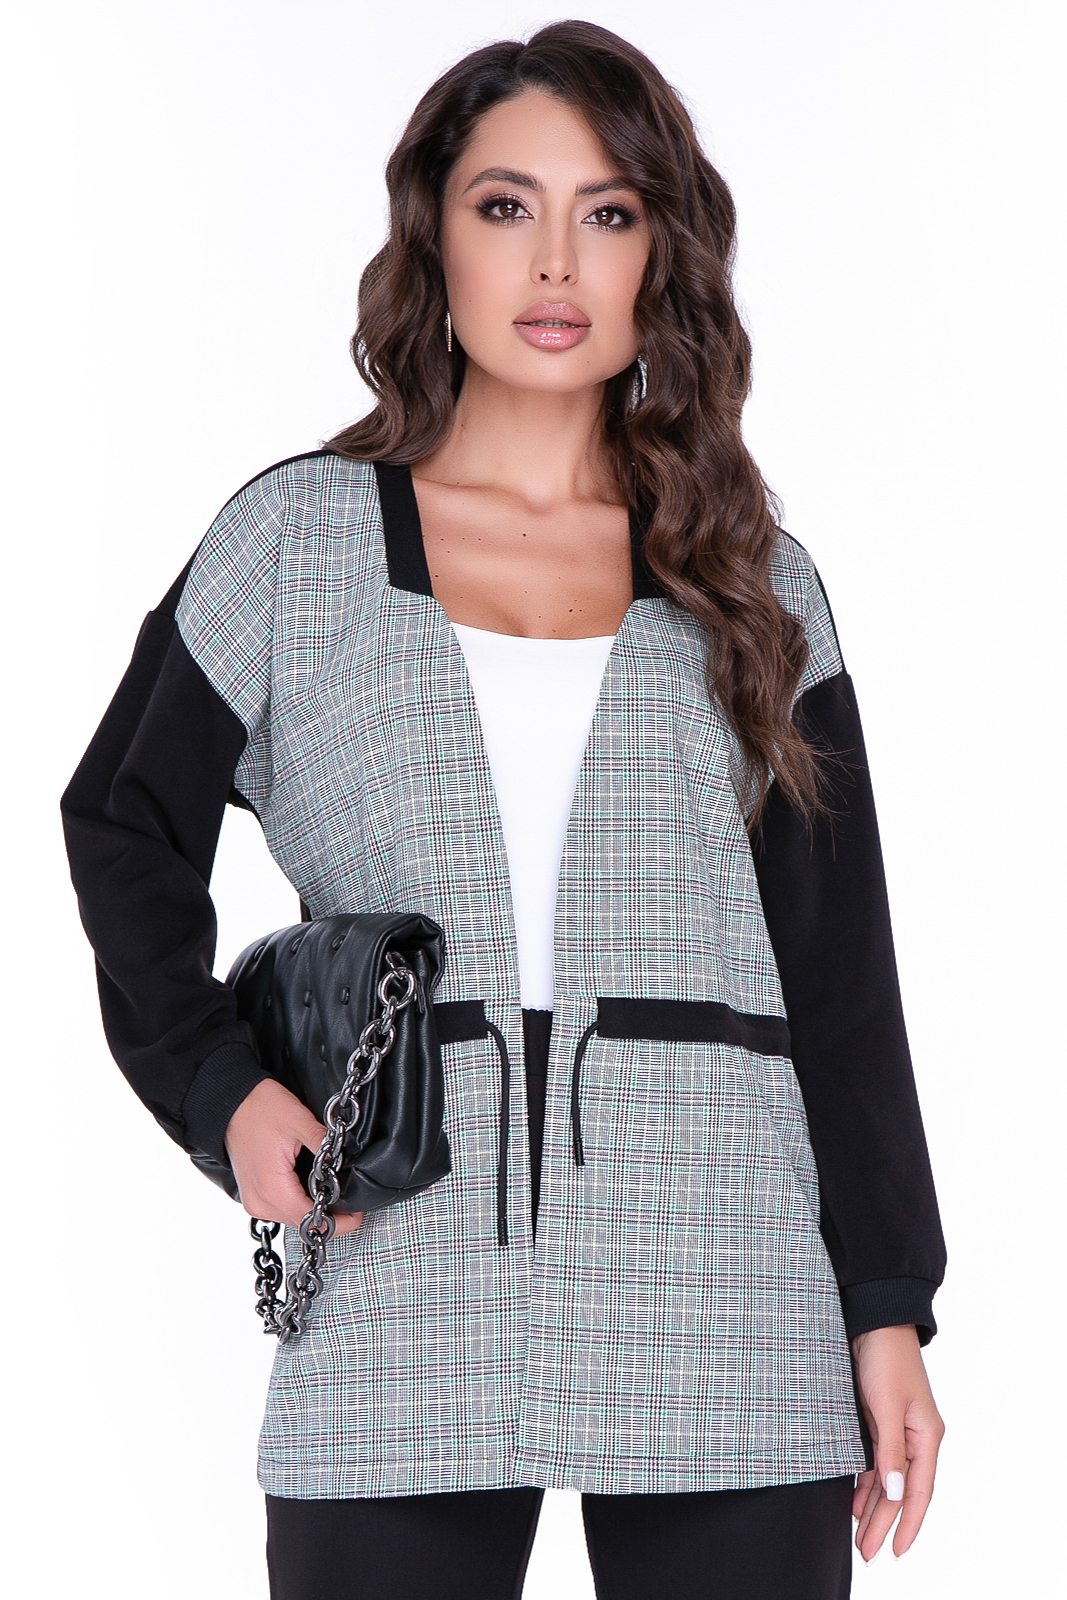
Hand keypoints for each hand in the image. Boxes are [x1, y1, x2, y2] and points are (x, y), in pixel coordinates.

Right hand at [224, 1078, 364, 1235]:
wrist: (229, 1102)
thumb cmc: (259, 1108)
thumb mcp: (298, 1121)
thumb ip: (324, 1143)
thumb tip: (347, 1159)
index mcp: (272, 1188)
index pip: (312, 1221)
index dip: (339, 1221)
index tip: (357, 1213)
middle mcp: (260, 1202)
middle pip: (303, 1225)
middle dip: (330, 1217)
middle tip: (351, 1203)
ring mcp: (255, 1201)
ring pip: (293, 1220)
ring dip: (314, 1211)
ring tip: (333, 1192)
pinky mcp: (254, 1195)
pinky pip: (282, 1209)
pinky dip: (300, 1203)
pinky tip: (312, 1188)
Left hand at [850, 1324, 944, 1561]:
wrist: (873, 1321)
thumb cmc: (886, 1358)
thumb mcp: (887, 1405)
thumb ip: (892, 1451)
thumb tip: (896, 1493)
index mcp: (927, 1436)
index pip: (921, 1492)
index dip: (909, 1524)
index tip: (895, 1551)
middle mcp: (915, 1438)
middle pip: (901, 1491)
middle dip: (884, 1524)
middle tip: (867, 1552)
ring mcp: (896, 1431)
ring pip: (886, 1480)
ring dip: (872, 1508)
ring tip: (858, 1536)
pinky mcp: (877, 1422)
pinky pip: (873, 1462)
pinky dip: (864, 1484)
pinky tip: (852, 1502)